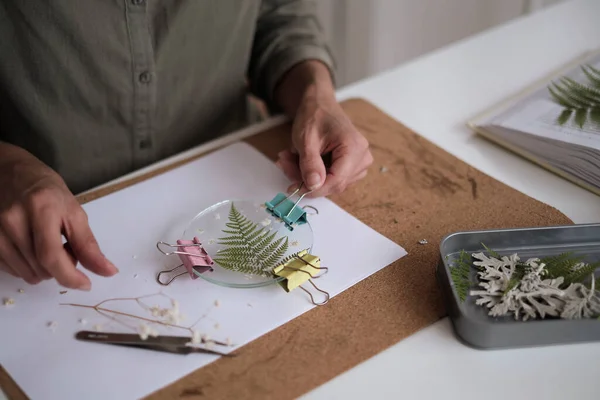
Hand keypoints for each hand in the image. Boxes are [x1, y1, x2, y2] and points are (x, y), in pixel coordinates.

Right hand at [0, 143, 117, 288]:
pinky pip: (11, 270)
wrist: (8, 173)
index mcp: (41, 208)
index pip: (52, 255)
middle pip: (41, 268)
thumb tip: (108, 271)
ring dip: (45, 269)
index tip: (85, 284)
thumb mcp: (73, 211)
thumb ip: (88, 244)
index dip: (70, 276)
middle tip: (65, 247)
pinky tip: (32, 249)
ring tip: (47, 245)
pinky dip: (28, 267)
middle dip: (61, 268)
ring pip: (26, 273)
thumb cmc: (46, 190)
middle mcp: (13, 220)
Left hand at [275, 94, 372, 196]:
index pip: (337, 180)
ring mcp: (359, 163)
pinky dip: (313, 172)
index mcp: (354, 148)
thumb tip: (313, 186)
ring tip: (290, 158)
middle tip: (285, 164)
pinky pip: (332, 178)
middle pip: (334, 183)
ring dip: (307, 175)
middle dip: (307, 178)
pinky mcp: (352, 166)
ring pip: (331, 183)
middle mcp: (362, 157)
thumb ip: (310, 164)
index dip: (315, 188)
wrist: (320, 105)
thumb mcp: (306, 139)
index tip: (295, 188)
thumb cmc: (315, 116)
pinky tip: (300, 160)